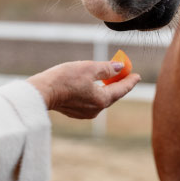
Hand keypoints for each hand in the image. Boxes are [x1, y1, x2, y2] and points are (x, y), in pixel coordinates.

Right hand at [26, 60, 140, 118]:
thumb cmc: (65, 78)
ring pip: (101, 98)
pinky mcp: (75, 112)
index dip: (130, 81)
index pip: (121, 90)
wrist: (42, 92)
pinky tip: (91, 85)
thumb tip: (120, 68)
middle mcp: (96, 110)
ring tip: (108, 77)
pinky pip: (90, 101)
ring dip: (105, 87)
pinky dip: (94, 92)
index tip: (137, 76)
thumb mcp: (89, 68)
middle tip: (123, 73)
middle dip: (118, 83)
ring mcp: (85, 112)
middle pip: (112, 95)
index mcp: (102, 100)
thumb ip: (107, 68)